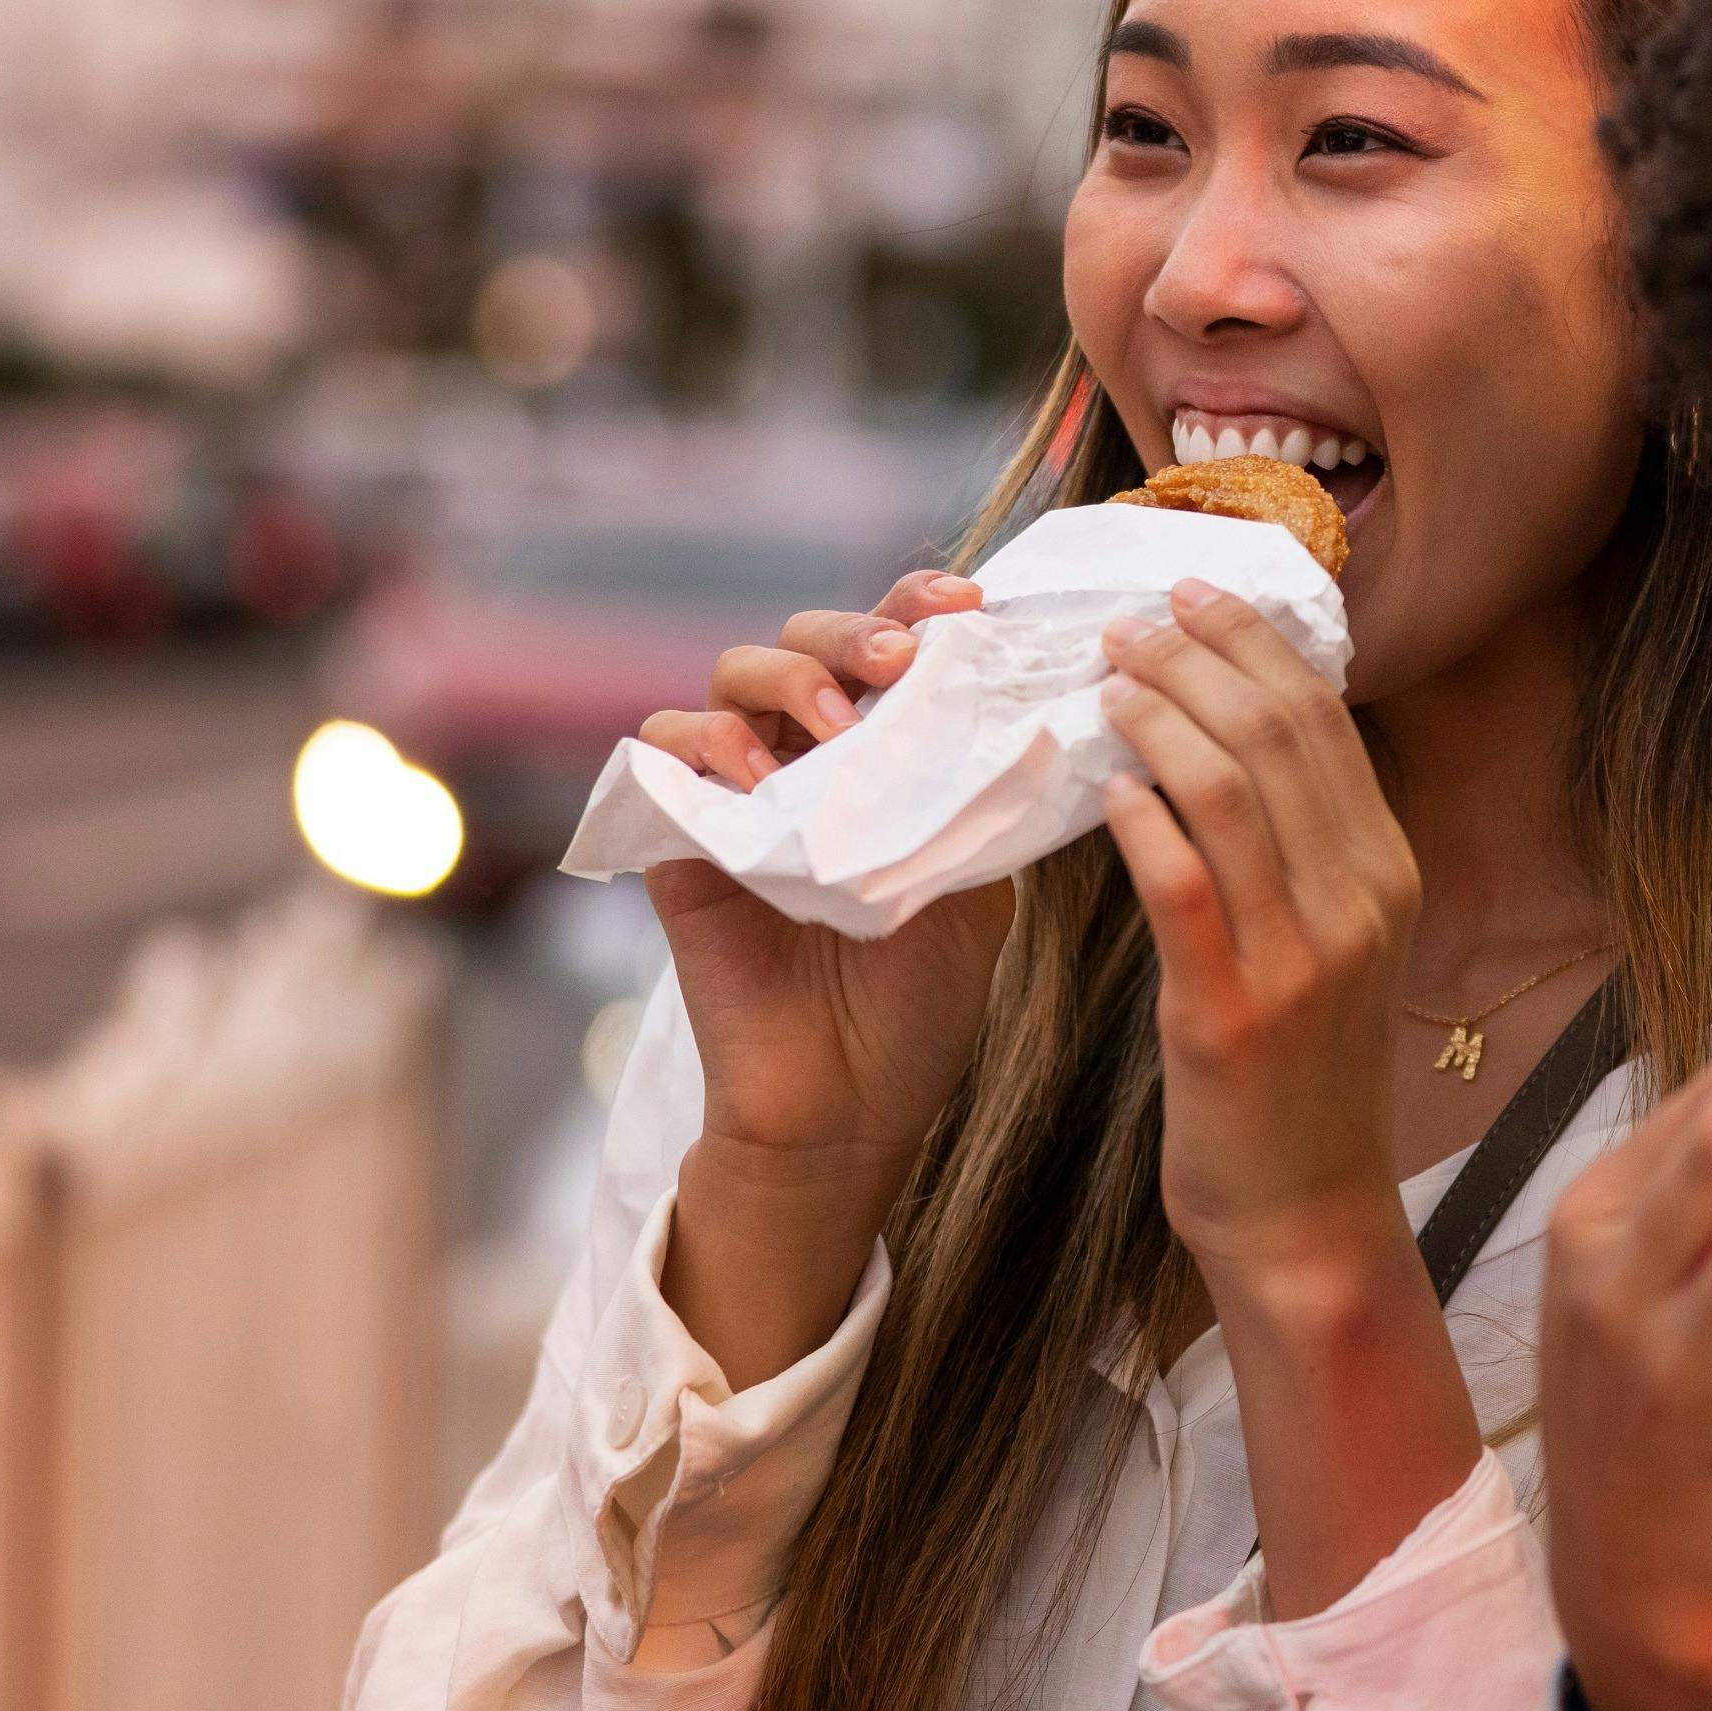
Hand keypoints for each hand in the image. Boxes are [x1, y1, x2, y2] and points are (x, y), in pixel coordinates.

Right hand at [636, 568, 1013, 1386]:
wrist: (848, 1107)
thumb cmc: (917, 1000)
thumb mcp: (979, 882)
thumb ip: (990, 797)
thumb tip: (1050, 714)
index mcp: (885, 754)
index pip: (893, 643)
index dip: (921, 604)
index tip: (971, 603)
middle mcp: (807, 757)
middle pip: (806, 635)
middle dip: (854, 627)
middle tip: (899, 657)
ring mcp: (737, 792)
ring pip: (731, 672)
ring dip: (788, 676)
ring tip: (839, 722)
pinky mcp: (677, 838)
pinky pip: (661, 750)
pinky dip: (707, 741)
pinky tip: (761, 773)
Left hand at [1094, 580, 1424, 1296]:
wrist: (1304, 1213)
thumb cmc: (1298, 1076)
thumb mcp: (1330, 945)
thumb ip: (1298, 849)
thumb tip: (1227, 737)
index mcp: (1388, 874)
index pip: (1325, 722)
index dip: (1255, 643)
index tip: (1192, 595)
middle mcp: (1360, 901)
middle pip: (1279, 733)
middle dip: (1200, 656)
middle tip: (1130, 620)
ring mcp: (1301, 956)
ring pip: (1228, 789)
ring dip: (1159, 715)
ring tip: (1105, 679)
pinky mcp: (1230, 1011)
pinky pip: (1180, 881)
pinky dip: (1138, 815)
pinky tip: (1101, 784)